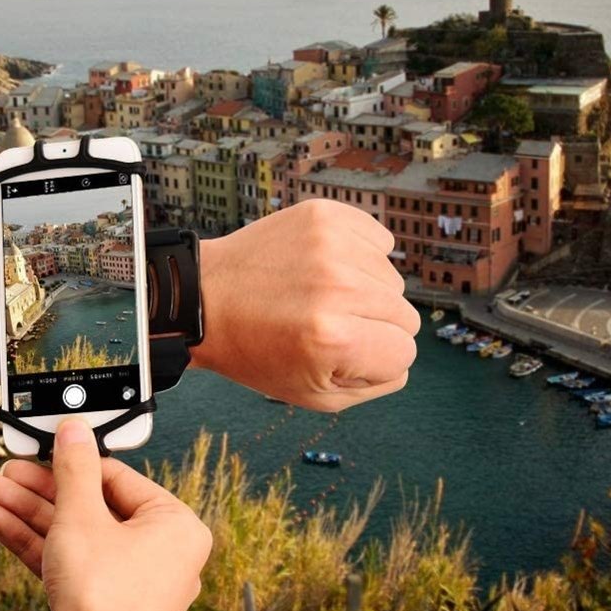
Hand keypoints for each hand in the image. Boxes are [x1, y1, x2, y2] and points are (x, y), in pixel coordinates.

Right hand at [0, 419, 211, 610]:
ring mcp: (130, 580)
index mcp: (175, 525)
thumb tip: (74, 429)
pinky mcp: (102, 602)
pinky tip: (1, 520)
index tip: (42, 449)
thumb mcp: (82, 515)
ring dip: (30, 512)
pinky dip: (37, 541)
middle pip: (91, 506)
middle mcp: (160, 552)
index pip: (117, 478)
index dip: (72, 462)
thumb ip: (75, 468)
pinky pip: (71, 560)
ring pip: (75, 533)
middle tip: (9, 473)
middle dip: (41, 490)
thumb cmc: (104, 599)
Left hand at [191, 199, 419, 410]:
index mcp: (333, 338)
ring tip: (317, 294)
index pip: (405, 352)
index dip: (374, 359)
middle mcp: (335, 286)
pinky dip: (360, 253)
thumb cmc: (257, 352)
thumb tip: (405, 349)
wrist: (205, 297)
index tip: (336, 352)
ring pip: (391, 278)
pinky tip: (323, 265)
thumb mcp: (315, 395)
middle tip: (322, 323)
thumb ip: (376, 382)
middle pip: (404, 314)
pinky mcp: (323, 215)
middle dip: (372, 326)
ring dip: (363, 290)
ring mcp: (329, 245)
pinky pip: (378, 239)